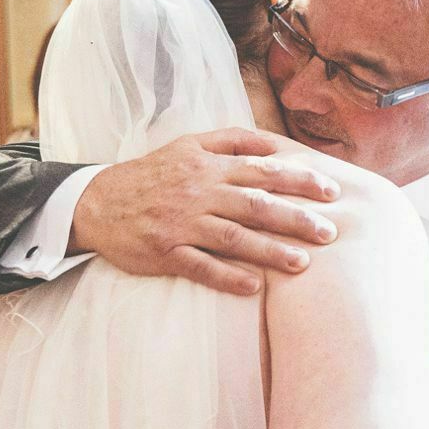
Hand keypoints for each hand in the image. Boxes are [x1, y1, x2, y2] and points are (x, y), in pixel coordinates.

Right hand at [70, 128, 340, 295]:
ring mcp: (181, 224)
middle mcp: (198, 193)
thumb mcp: (188, 144)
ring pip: (233, 237)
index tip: (330, 191)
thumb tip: (275, 144)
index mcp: (207, 166)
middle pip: (254, 205)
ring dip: (270, 251)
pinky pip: (200, 266)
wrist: (98, 202)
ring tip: (303, 263)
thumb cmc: (152, 174)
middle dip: (295, 218)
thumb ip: (232, 140)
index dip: (298, 180)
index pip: (262, 171)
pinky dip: (227, 277)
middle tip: (329, 232)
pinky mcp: (165, 252)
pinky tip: (253, 288)